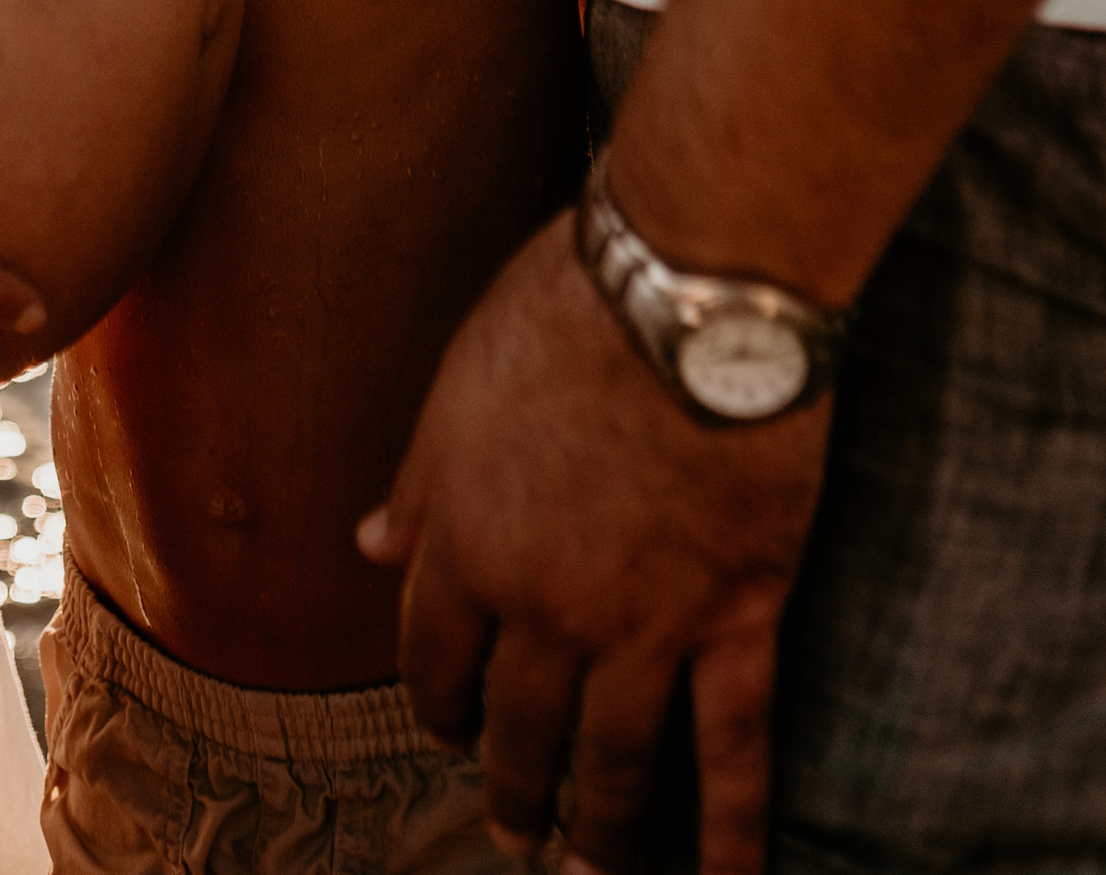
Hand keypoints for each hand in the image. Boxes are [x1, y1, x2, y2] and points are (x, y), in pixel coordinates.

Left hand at [362, 218, 826, 873]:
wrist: (686, 289)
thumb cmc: (568, 305)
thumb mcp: (460, 379)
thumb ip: (421, 479)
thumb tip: (372, 542)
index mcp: (464, 538)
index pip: (433, 653)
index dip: (440, 700)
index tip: (451, 728)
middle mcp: (541, 603)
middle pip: (519, 723)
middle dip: (514, 783)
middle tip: (516, 829)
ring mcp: (640, 624)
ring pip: (613, 759)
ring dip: (599, 831)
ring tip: (586, 872)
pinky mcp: (734, 619)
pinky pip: (733, 750)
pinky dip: (733, 831)